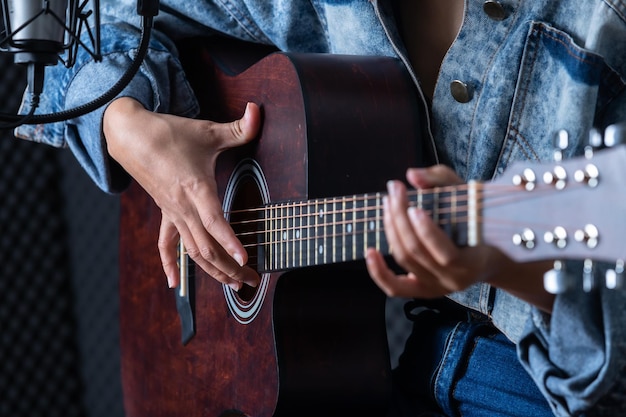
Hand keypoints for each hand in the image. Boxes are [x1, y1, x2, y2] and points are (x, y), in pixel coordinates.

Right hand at [104, 97, 260, 289]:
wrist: (130, 135)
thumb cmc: (170, 134)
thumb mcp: (208, 130)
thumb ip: (239, 127)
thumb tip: (258, 111)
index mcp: (196, 188)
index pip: (215, 222)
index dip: (229, 242)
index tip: (245, 259)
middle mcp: (183, 207)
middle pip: (206, 247)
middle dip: (230, 268)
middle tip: (253, 281)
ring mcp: (173, 213)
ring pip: (192, 251)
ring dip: (212, 270)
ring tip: (233, 284)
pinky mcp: (165, 213)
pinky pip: (166, 244)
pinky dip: (170, 264)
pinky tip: (174, 283)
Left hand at [365, 165, 553, 311]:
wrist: (492, 255)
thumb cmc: (479, 220)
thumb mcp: (470, 196)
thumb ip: (443, 180)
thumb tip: (412, 175)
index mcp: (473, 263)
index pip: (446, 253)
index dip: (427, 231)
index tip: (414, 207)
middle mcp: (453, 280)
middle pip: (417, 252)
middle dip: (400, 218)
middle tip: (394, 191)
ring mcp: (436, 288)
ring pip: (404, 260)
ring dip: (391, 229)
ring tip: (388, 203)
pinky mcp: (421, 291)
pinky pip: (394, 287)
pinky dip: (378, 271)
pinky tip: (370, 251)